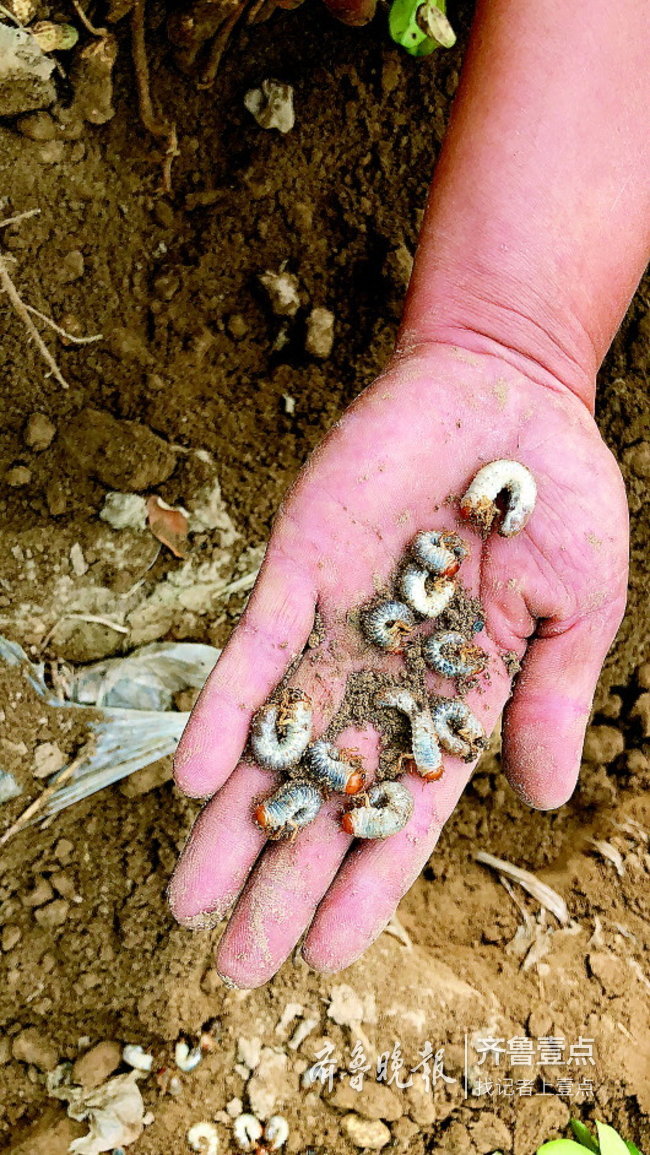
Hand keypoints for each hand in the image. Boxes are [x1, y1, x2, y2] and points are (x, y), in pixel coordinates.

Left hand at [168, 341, 627, 985]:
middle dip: (282, 877)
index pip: (403, 812)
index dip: (366, 884)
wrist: (509, 394)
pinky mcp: (300, 569)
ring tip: (191, 899)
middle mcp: (384, 677)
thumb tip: (546, 799)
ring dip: (234, 819)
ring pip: (275, 740)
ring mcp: (337, 626)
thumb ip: (551, 701)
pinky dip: (225, 713)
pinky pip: (255, 650)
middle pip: (325, 796)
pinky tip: (196, 780)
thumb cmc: (559, 501)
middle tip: (235, 963)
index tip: (326, 955)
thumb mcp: (578, 611)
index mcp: (454, 698)